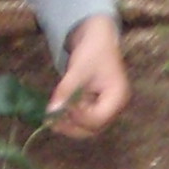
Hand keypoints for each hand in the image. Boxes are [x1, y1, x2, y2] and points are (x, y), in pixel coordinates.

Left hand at [48, 15, 128, 134]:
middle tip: (51, 120)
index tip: (62, 106)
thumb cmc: (93, 51)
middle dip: (72, 126)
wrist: (98, 39)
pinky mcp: (96, 107)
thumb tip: (51, 111)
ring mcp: (106, 109)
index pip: (98, 118)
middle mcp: (115, 108)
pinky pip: (83, 120)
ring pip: (87, 128)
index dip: (78, 116)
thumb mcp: (78, 69)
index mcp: (118, 97)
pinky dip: (70, 119)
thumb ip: (66, 90)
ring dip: (69, 126)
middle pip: (94, 128)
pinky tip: (56, 113)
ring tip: (51, 118)